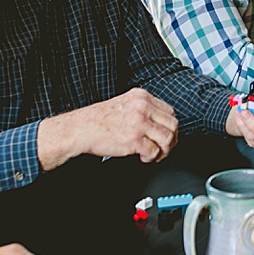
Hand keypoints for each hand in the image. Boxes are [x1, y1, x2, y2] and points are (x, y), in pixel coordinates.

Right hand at [38, 88, 177, 169]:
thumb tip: (160, 123)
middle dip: (171, 140)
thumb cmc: (99, 120)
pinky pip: (154, 151)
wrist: (81, 129)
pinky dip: (151, 158)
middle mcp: (142, 107)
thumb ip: (143, 109)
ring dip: (164, 150)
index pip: (169, 112)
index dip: (170, 127)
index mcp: (142, 96)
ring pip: (167, 138)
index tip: (165, 135)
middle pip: (173, 125)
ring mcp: (139, 123)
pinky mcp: (134, 139)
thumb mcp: (125, 104)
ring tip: (154, 154)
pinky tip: (143, 157)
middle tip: (163, 148)